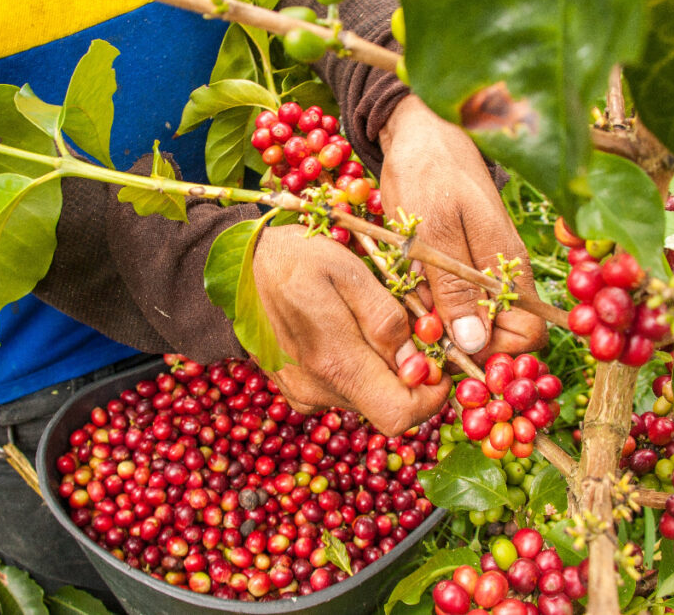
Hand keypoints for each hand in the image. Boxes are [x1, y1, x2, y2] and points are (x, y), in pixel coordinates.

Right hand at [252, 224, 452, 435]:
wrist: (235, 266)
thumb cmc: (294, 258)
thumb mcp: (347, 271)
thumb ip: (384, 319)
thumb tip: (417, 363)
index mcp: (335, 363)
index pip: (400, 416)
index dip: (431, 396)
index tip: (437, 361)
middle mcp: (318, 390)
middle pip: (387, 406)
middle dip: (409, 374)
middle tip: (407, 327)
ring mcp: (304, 393)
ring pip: (367, 396)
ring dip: (381, 368)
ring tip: (367, 320)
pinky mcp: (295, 389)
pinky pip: (342, 389)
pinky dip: (356, 367)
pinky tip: (344, 331)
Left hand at [378, 94, 546, 361]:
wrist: (418, 132)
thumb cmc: (428, 172)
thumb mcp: (435, 231)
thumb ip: (454, 288)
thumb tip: (475, 344)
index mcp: (508, 270)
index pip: (527, 336)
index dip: (496, 355)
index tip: (451, 354)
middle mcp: (501, 276)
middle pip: (500, 338)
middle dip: (463, 350)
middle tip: (420, 338)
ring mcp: (480, 271)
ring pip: (472, 325)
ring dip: (442, 331)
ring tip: (408, 314)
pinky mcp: (457, 265)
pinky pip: (452, 304)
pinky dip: (430, 310)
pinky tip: (406, 298)